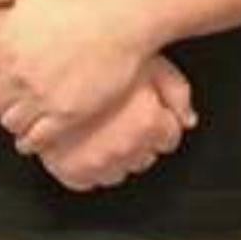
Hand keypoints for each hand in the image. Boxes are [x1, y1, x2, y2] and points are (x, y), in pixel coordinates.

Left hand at [0, 0, 158, 142]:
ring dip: (14, 118)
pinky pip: (37, 140)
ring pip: (10, 123)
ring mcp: (42, 97)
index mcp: (3, 44)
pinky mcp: (68, 114)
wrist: (125, 14)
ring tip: (25, 108)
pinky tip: (35, 132)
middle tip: (9, 92)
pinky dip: (31, 140)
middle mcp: (18, 74)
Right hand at [36, 57, 196, 191]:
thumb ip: (176, 91)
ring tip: (101, 127)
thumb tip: (189, 120)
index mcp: (149, 123)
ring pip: (118, 172)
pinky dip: (86, 167)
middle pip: (146, 157)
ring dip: (114, 155)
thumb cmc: (103, 58)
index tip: (147, 112)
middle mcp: (127, 148)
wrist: (52, 62)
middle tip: (121, 116)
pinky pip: (87, 181)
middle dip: (139, 139)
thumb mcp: (149, 61)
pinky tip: (83, 142)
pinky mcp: (70, 171)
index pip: (170, 139)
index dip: (160, 123)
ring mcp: (97, 162)